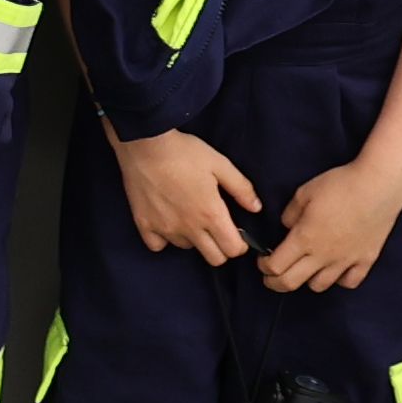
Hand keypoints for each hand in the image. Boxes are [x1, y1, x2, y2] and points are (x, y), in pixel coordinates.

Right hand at [112, 128, 260, 266]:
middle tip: (217, 229)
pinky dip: (164, 239)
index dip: (240, 245)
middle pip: (214, 259)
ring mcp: (165, 229)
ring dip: (193, 239)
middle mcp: (189, 228)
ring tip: (190, 217)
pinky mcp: (144, 225)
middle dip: (221, 248)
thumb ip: (241, 188)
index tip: (237, 234)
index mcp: (211, 214)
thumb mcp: (220, 164)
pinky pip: (158, 245)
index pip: (233, 250)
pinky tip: (167, 222)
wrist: (145, 143)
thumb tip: (256, 208)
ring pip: (187, 248)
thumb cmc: (185, 152)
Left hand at [261, 157, 399, 291]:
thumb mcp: (304, 193)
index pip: (275, 266)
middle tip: (270, 277)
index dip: (264, 267)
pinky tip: (335, 270)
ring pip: (319, 286)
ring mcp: (346, 261)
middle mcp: (323, 256)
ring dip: (306, 280)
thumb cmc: (340, 184)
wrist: (379, 185)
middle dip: (274, 282)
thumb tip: (287, 227)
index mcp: (304, 239)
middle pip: (291, 283)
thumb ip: (290, 214)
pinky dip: (339, 280)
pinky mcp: (366, 260)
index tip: (262, 261)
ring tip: (305, 269)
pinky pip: (349, 282)